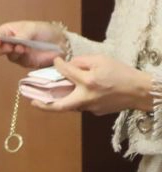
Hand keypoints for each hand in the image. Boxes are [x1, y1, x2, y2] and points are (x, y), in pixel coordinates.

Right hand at [0, 20, 66, 68]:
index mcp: (8, 31)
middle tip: (6, 48)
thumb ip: (21, 35)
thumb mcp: (32, 28)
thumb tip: (13, 42)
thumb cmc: (44, 30)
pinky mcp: (25, 62)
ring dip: (13, 52)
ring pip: (7, 56)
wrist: (60, 41)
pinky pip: (18, 61)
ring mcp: (16, 54)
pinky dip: (21, 57)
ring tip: (22, 48)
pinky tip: (25, 52)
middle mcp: (10, 43)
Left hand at [31, 55, 152, 115]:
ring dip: (57, 102)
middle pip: (60, 106)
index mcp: (88, 82)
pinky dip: (73, 99)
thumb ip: (82, 61)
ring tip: (45, 97)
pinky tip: (71, 94)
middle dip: (43, 105)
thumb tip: (67, 65)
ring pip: (70, 106)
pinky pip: (80, 105)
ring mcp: (91, 107)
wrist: (140, 91)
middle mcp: (87, 97)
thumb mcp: (101, 60)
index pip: (65, 72)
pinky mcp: (96, 111)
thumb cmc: (122, 73)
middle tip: (31, 101)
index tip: (55, 61)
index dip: (58, 65)